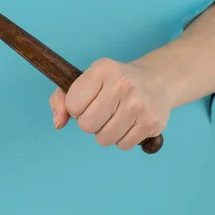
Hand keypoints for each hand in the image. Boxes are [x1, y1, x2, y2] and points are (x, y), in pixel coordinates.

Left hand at [48, 58, 175, 150]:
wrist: (156, 80)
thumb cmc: (113, 83)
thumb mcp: (86, 80)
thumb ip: (61, 99)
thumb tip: (58, 123)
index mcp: (102, 69)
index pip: (72, 105)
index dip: (76, 108)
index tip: (87, 101)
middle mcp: (122, 84)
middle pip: (87, 125)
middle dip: (90, 123)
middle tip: (102, 111)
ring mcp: (139, 104)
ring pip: (104, 139)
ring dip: (105, 133)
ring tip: (116, 117)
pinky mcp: (151, 122)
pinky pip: (123, 145)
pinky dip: (122, 138)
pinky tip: (129, 123)